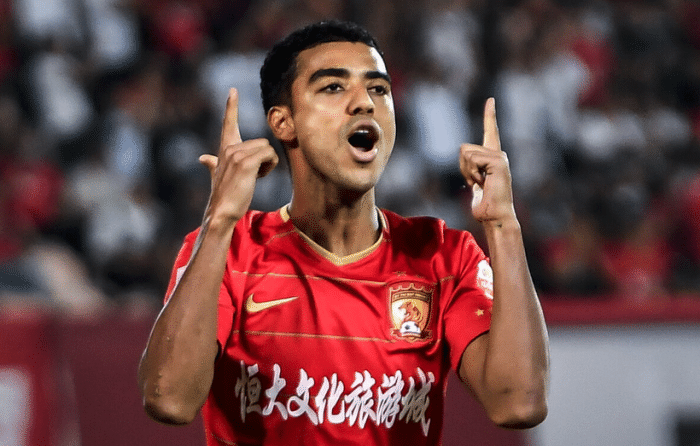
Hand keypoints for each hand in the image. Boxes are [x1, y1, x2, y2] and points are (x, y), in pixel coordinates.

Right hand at [199, 88, 278, 224]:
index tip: (233, 90)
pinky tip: (258, 178)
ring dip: (268, 164)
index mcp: (224, 148)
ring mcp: (236, 154)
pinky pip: (269, 155)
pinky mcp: (245, 162)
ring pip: (267, 149)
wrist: (221, 211)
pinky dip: (270, 167)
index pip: (228, 123)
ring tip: (254, 178)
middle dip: (264, 159)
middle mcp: (229, 148)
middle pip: (262, 143)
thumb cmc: (224, 195)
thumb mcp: (216, 176)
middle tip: (253, 175)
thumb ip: (212, 164)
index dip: (231, 106)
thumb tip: (203, 159)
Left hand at [459, 98, 515, 223]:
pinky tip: (483, 183)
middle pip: (464, 148)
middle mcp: (498, 154)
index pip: (491, 132)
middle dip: (462, 168)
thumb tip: (465, 155)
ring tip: (480, 184)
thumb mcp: (474, 182)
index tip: (491, 100)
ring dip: (467, 172)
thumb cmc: (484, 204)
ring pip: (466, 153)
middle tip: (475, 183)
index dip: (490, 115)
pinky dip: (472, 173)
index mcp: (492, 157)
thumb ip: (471, 167)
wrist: (495, 216)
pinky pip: (472, 159)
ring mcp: (500, 157)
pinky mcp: (499, 161)